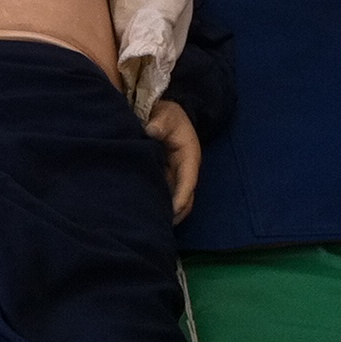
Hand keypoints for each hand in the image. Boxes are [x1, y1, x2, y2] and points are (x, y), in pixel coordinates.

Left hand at [147, 99, 201, 220]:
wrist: (164, 114)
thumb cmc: (167, 115)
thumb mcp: (165, 115)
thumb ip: (160, 122)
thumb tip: (151, 130)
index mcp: (189, 157)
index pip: (188, 181)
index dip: (181, 197)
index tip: (172, 211)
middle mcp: (186, 170)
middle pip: (186, 197)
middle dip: (177, 213)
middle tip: (161, 227)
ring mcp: (178, 175)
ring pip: (178, 200)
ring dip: (171, 213)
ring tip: (156, 226)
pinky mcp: (169, 177)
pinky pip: (169, 195)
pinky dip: (163, 206)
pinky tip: (151, 215)